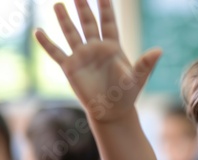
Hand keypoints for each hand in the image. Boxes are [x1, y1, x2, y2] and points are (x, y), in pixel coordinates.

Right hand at [35, 0, 160, 121]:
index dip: (105, 7)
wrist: (112, 111)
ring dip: (64, 20)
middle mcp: (96, 48)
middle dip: (82, 7)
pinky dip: (47, 43)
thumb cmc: (127, 95)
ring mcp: (82, 56)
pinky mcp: (70, 68)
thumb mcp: (138, 78)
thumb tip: (159, 50)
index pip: (108, 22)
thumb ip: (146, 64)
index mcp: (112, 47)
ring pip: (71, 33)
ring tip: (58, 4)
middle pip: (88, 22)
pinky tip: (38, 31)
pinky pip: (56, 53)